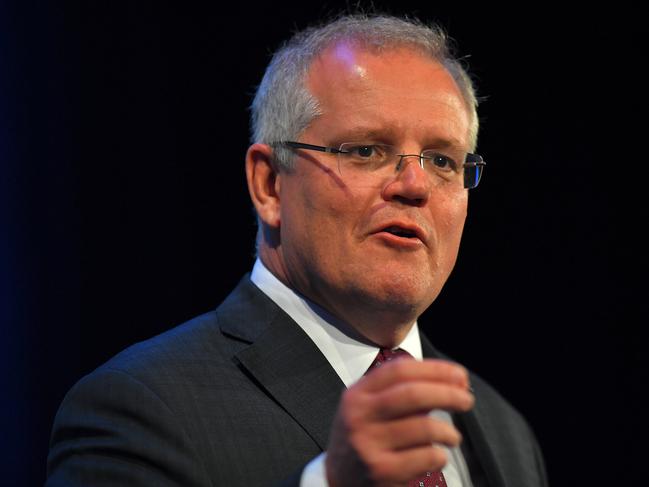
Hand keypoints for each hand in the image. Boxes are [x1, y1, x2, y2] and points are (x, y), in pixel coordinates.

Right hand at [325, 358, 473, 486]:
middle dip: (448, 394)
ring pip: (424, 428)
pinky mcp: (381, 471)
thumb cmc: (362, 438)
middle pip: (413, 395)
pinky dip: (440, 455)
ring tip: (452, 437)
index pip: (400, 370)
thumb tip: (451, 380)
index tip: (459, 375)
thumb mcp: (368, 407)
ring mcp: (369, 444)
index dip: (435, 369)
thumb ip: (400, 391)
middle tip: (466, 400)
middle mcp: (359, 416)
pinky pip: (426, 457)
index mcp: (357, 394)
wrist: (336, 480)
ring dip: (448, 432)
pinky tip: (438, 456)